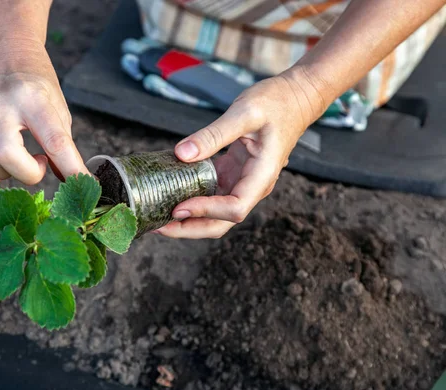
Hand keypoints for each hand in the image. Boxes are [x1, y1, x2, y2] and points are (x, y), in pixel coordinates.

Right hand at [0, 41, 86, 183]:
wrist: (8, 55)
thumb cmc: (38, 86)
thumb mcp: (59, 109)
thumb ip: (63, 147)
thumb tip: (72, 182)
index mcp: (33, 98)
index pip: (54, 141)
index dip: (71, 168)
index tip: (84, 183)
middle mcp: (0, 105)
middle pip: (7, 155)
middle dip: (29, 173)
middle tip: (41, 163)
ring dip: (5, 173)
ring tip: (19, 162)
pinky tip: (0, 166)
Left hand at [156, 66, 329, 238]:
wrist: (295, 98)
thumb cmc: (276, 102)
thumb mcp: (244, 112)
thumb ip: (214, 134)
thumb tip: (182, 154)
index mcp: (261, 176)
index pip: (235, 208)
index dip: (205, 211)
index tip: (178, 207)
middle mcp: (252, 187)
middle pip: (222, 222)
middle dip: (190, 228)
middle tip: (158, 225)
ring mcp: (242, 183)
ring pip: (214, 213)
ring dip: (188, 219)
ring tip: (158, 216)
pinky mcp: (232, 175)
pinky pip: (210, 195)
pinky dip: (191, 198)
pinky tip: (169, 193)